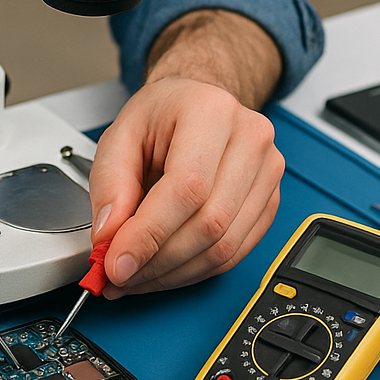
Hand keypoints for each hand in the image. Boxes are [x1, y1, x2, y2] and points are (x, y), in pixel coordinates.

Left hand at [88, 76, 283, 294]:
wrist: (195, 104)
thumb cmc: (163, 114)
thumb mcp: (120, 134)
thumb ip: (110, 184)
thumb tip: (110, 237)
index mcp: (211, 112)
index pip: (187, 188)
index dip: (150, 234)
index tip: (117, 262)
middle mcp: (250, 139)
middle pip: (209, 224)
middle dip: (158, 261)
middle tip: (119, 275)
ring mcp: (267, 172)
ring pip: (224, 246)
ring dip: (174, 273)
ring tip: (137, 275)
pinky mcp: (270, 201)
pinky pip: (236, 253)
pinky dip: (195, 270)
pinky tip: (166, 269)